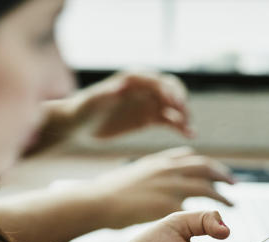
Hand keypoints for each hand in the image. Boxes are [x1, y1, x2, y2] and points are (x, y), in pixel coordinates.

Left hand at [74, 70, 193, 138]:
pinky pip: (169, 121)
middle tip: (184, 116)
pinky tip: (189, 134)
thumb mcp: (92, 102)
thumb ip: (105, 94)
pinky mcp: (148, 118)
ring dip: (183, 116)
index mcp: (132, 80)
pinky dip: (179, 127)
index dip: (167, 91)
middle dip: (180, 101)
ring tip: (188, 129)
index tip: (174, 104)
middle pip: (171, 89)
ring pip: (173, 107)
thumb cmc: (83, 110)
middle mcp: (143, 89)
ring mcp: (147, 103)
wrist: (79, 125)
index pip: (156, 81)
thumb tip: (119, 87)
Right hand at [85, 147, 233, 228]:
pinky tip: (216, 222)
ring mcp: (169, 185)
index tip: (218, 173)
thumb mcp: (135, 173)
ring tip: (232, 204)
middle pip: (205, 167)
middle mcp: (167, 170)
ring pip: (206, 186)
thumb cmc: (111, 193)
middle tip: (234, 185)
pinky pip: (195, 207)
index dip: (209, 166)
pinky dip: (209, 211)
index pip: (192, 158)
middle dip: (222, 175)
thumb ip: (157, 169)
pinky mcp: (168, 204)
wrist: (97, 203)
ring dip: (222, 195)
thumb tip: (173, 167)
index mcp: (160, 162)